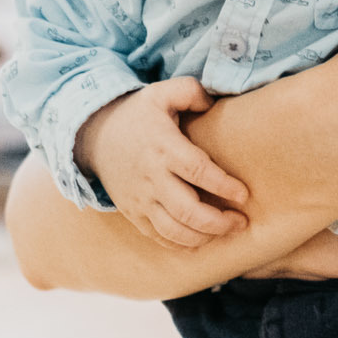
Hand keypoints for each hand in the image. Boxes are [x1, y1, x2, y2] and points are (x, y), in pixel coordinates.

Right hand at [78, 78, 252, 248]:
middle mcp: (151, 177)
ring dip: (204, 237)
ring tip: (226, 232)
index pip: (197, 171)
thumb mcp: (161, 92)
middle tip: (241, 222)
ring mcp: (140, 199)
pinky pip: (158, 237)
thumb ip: (191, 92)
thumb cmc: (137, 114)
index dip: (223, 186)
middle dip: (218, 222)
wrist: (94, 136)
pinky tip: (202, 240)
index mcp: (163, 146)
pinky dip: (182, 245)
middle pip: (187, 210)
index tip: (243, 194)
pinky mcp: (133, 212)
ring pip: (174, 230)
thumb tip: (214, 104)